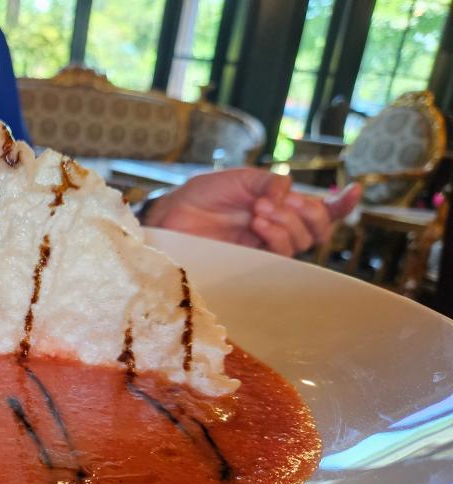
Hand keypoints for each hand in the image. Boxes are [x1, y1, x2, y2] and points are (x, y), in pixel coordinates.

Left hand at [142, 168, 361, 255]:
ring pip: (302, 242)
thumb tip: (290, 192)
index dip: (341, 204)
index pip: (318, 209)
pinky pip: (281, 254)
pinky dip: (276, 235)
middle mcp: (277, 228)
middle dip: (309, 212)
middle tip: (277, 201)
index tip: (355, 190)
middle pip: (318, 229)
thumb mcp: (241, 178)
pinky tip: (258, 222)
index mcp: (279, 206)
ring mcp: (265, 246)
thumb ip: (270, 182)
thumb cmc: (204, 195)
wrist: (174, 214)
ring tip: (258, 210)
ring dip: (287, 223)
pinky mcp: (252, 261)